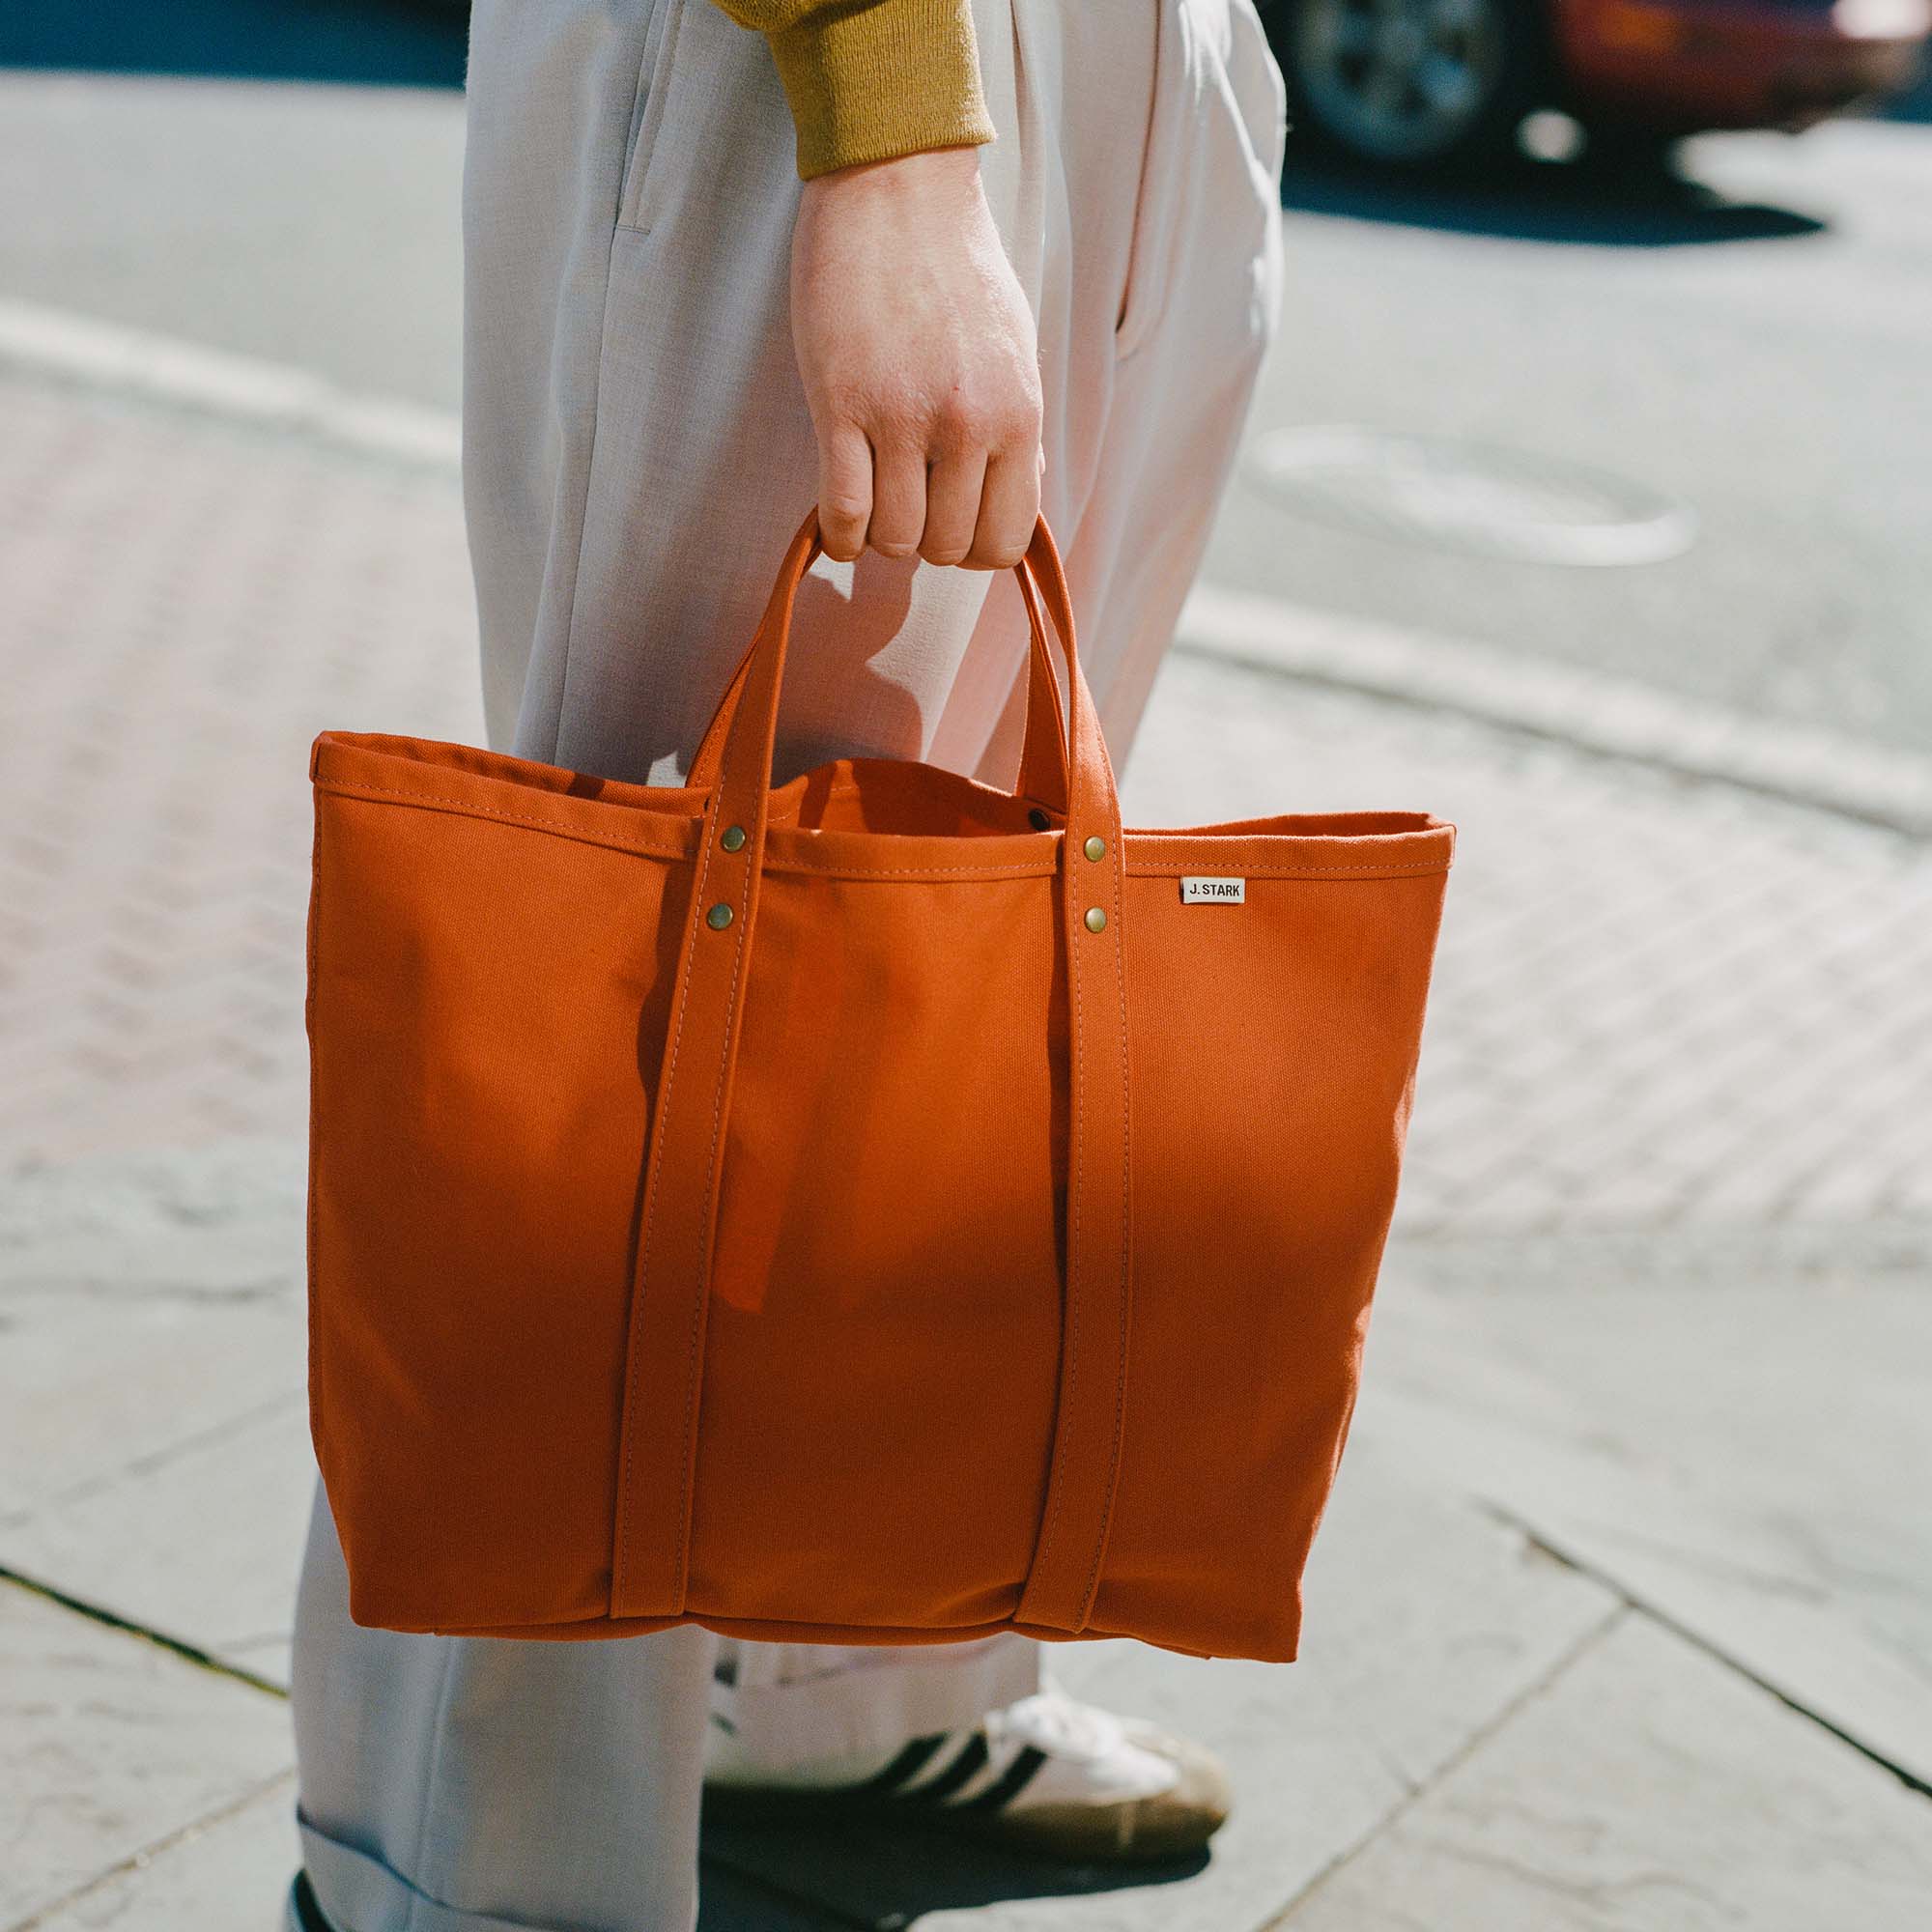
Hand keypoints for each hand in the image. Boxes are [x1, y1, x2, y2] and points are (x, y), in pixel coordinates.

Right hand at [790, 146, 1042, 569]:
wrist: (898, 186)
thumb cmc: (956, 267)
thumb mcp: (1014, 351)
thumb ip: (1018, 429)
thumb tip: (1020, 496)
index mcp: (1018, 414)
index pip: (1005, 539)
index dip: (976, 551)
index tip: (954, 529)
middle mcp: (968, 423)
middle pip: (946, 547)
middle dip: (926, 542)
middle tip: (909, 505)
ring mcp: (903, 416)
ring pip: (895, 538)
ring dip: (882, 537)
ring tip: (874, 500)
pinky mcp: (841, 403)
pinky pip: (842, 511)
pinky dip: (841, 537)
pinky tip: (839, 529)